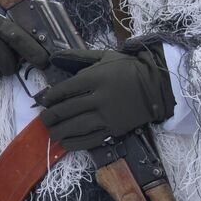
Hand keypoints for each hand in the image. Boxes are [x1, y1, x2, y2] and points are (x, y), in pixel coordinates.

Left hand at [37, 40, 175, 150]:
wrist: (157, 85)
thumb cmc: (128, 68)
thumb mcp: (104, 57)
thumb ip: (78, 57)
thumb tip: (53, 57)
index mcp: (96, 77)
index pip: (66, 89)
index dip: (51, 96)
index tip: (43, 100)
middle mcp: (100, 97)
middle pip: (69, 109)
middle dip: (52, 116)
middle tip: (43, 119)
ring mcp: (108, 115)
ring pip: (77, 126)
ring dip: (60, 131)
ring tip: (51, 132)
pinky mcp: (115, 129)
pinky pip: (91, 139)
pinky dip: (76, 143)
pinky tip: (65, 143)